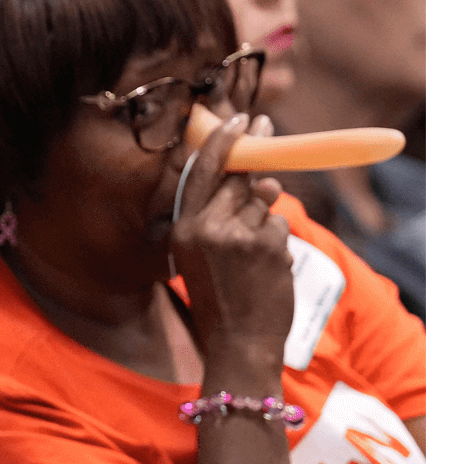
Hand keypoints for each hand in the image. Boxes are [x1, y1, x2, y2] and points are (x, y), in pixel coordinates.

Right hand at [170, 113, 293, 364]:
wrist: (238, 345)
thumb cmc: (221, 302)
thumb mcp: (203, 258)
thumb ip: (224, 217)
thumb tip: (265, 182)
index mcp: (183, 229)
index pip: (202, 171)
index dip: (223, 141)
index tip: (240, 118)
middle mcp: (205, 226)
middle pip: (238, 178)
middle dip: (256, 153)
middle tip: (267, 127)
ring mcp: (236, 234)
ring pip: (263, 203)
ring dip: (266, 219)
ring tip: (255, 257)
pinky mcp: (265, 244)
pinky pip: (279, 225)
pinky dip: (278, 243)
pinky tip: (267, 271)